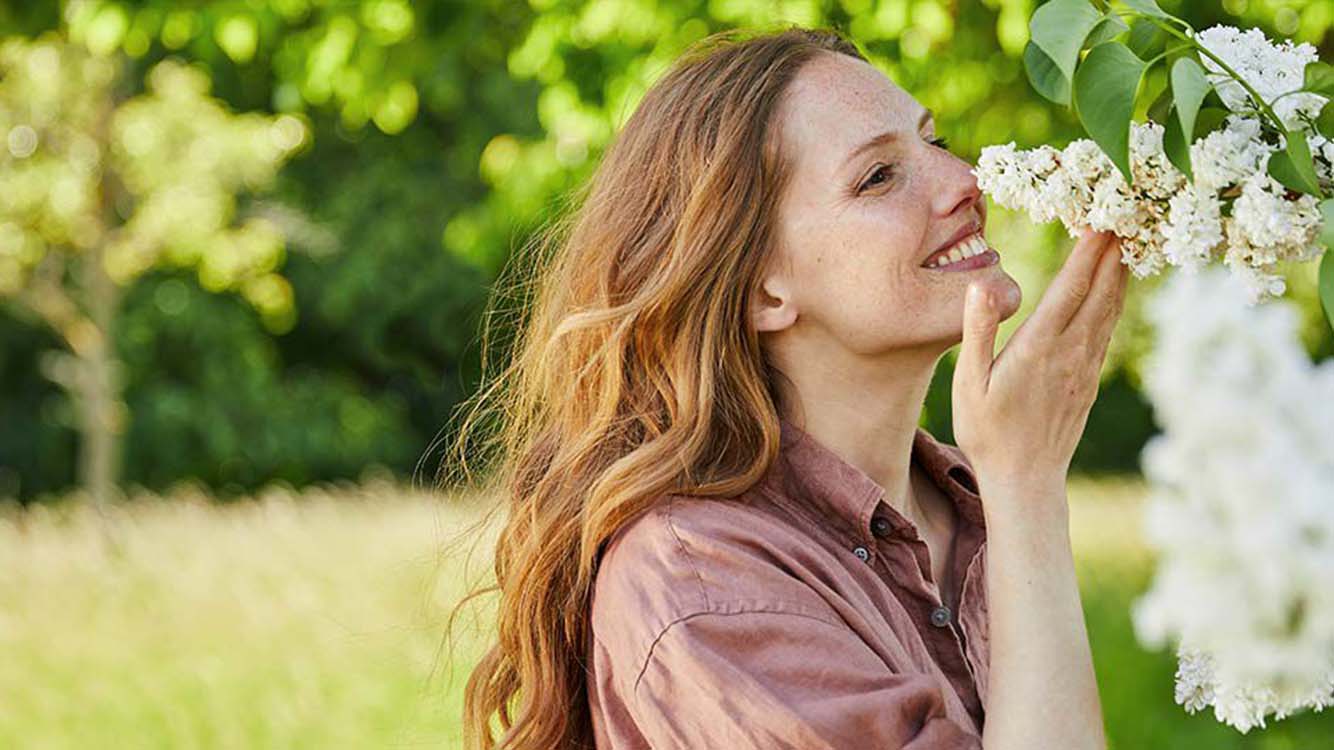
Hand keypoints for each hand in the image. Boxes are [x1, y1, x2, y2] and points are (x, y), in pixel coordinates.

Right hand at [951, 227, 1128, 498]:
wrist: (1025, 480)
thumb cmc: (987, 432)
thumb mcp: (968, 383)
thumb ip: (978, 331)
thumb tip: (981, 285)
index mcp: (1038, 349)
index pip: (1071, 289)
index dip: (1089, 252)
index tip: (1102, 219)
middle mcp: (1069, 354)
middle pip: (1100, 292)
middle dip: (1113, 251)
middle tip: (1125, 213)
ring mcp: (1084, 367)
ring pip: (1110, 309)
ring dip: (1119, 272)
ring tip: (1128, 240)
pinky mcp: (1089, 379)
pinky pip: (1107, 329)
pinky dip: (1115, 300)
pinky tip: (1116, 288)